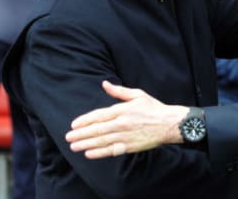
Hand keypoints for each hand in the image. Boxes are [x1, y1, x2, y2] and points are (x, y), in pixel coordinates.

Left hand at [65, 80, 188, 158]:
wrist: (169, 123)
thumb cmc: (153, 108)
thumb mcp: (137, 94)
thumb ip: (119, 91)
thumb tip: (104, 84)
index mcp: (122, 109)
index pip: (98, 115)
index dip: (84, 121)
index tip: (74, 124)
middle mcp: (122, 123)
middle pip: (97, 129)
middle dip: (81, 134)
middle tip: (68, 137)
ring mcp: (125, 136)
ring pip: (101, 141)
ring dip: (86, 144)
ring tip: (74, 146)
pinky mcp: (130, 146)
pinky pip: (112, 150)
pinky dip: (100, 153)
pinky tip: (89, 154)